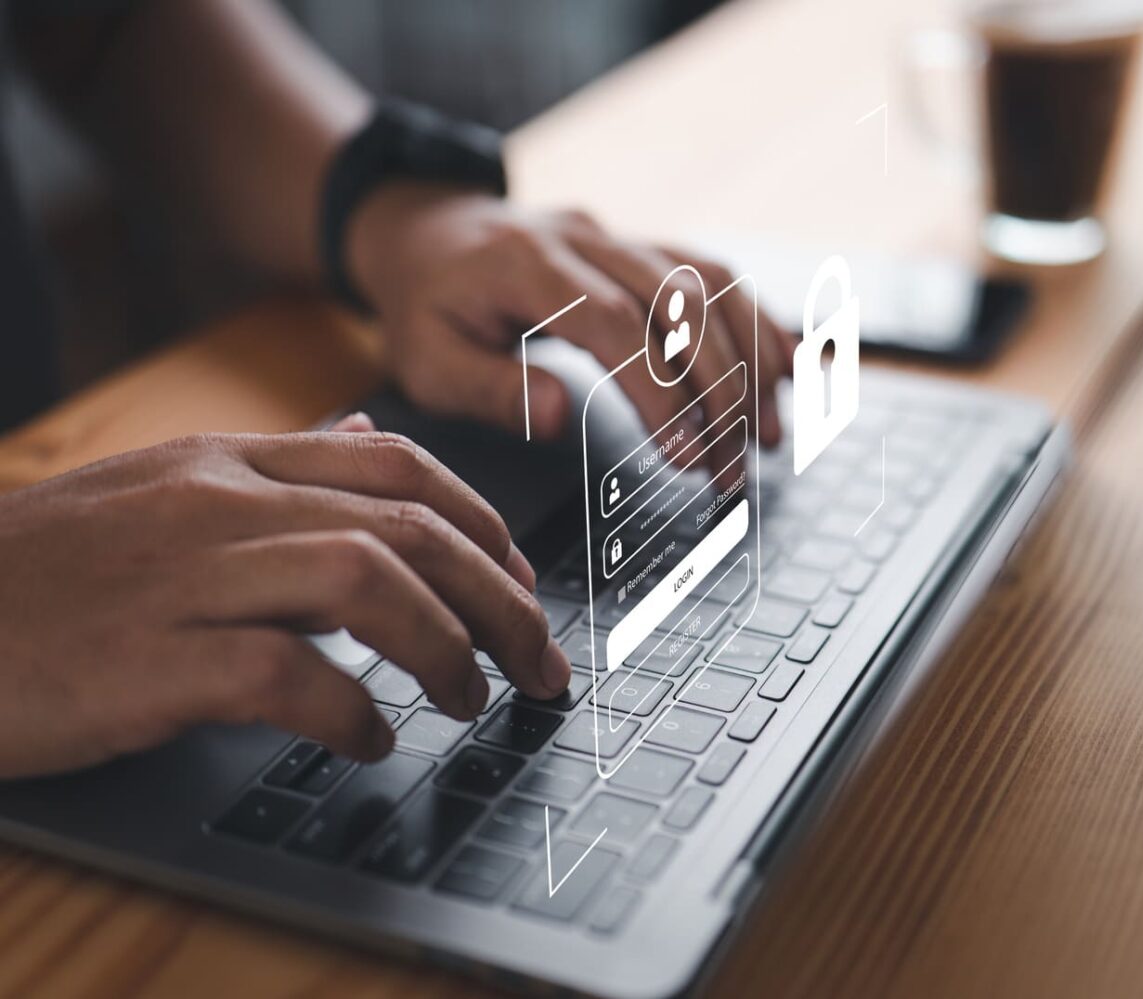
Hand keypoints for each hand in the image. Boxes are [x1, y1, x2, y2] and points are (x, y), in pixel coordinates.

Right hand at [0, 419, 569, 777]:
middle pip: (407, 526)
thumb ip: (278, 466)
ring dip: (444, 645)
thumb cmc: (47, 570)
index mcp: (227, 461)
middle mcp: (218, 503)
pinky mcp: (145, 657)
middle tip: (539, 662)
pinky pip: (280, 673)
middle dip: (497, 596)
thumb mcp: (164, 490)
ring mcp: (181, 575)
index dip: (481, 521)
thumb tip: (367, 438)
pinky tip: (371, 740)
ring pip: (364, 581)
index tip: (520, 579)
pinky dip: (346, 709)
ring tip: (473, 699)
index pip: (397, 466)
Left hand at [346, 183, 794, 444]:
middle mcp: (586, 239)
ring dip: (751, 359)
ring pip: (709, 282)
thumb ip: (493, 390)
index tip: (683, 456)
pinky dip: (756, 322)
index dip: (657, 391)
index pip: (614, 324)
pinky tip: (784, 373)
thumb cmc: (428, 306)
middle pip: (679, 304)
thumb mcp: (429, 360)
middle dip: (718, 392)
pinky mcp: (643, 247)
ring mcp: (621, 237)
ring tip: (769, 434)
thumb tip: (565, 419)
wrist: (428, 228)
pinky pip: (715, 274)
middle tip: (731, 471)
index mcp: (526, 264)